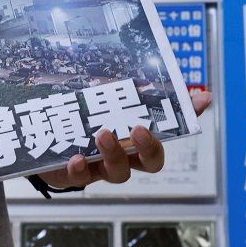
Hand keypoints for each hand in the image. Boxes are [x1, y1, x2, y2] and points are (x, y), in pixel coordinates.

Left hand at [40, 91, 212, 187]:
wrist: (45, 136)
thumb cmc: (83, 116)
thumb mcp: (104, 97)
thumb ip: (129, 86)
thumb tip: (161, 67)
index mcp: (136, 137)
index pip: (171, 129)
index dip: (188, 117)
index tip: (200, 99)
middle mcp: (125, 156)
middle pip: (151, 162)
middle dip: (149, 147)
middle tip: (139, 129)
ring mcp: (100, 167)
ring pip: (119, 173)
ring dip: (113, 154)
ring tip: (102, 135)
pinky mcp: (74, 175)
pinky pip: (80, 178)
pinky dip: (79, 170)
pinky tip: (75, 158)